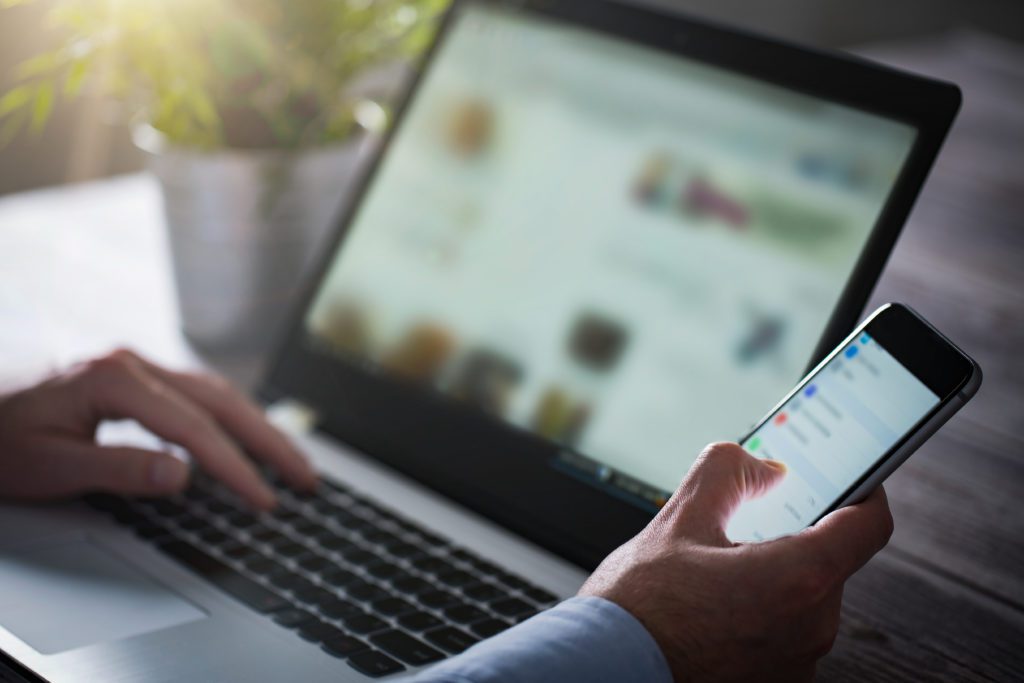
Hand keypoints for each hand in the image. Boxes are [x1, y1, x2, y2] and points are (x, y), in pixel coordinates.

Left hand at [0, 349, 316, 508]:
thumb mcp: (45, 464)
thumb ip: (117, 468)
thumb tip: (184, 475)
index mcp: (111, 378)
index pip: (192, 427)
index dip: (234, 466)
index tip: (264, 498)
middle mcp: (130, 361)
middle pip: (220, 399)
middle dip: (269, 440)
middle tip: (306, 476)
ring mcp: (133, 363)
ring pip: (215, 391)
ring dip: (257, 426)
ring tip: (291, 459)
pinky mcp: (131, 374)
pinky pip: (196, 393)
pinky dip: (230, 417)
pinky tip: (244, 437)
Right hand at [579, 442, 892, 681]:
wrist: (605, 669)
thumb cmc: (639, 610)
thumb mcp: (678, 519)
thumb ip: (727, 473)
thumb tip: (760, 465)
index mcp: (797, 579)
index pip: (870, 525)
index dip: (866, 491)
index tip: (851, 478)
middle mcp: (810, 627)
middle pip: (829, 560)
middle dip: (794, 534)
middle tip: (747, 522)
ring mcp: (796, 663)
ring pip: (805, 597)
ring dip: (775, 575)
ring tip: (716, 570)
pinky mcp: (776, 682)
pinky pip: (786, 631)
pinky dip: (762, 611)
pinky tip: (714, 605)